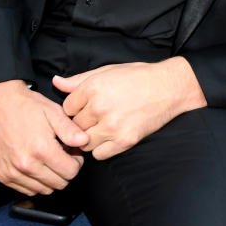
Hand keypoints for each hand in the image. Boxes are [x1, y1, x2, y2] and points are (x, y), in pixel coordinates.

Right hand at [0, 80, 88, 195]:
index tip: (72, 153)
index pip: (71, 172)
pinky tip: (36, 164)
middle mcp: (25, 164)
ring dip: (50, 178)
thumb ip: (71, 130)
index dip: (76, 162)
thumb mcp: (53, 112)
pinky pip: (26, 189)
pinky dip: (34, 181)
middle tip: (62, 154)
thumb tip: (84, 142)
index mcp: (41, 149)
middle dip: (65, 170)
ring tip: (48, 158)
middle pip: (59, 184)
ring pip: (43, 190)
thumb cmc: (24, 105)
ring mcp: (11, 172)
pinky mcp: (1, 174)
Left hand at [53, 57, 205, 159]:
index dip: (75, 109)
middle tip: (96, 118)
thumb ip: (78, 80)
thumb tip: (56, 82)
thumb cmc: (138, 77)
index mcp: (93, 87)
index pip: (66, 108)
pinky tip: (111, 136)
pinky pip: (99, 154)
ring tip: (103, 127)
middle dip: (82, 123)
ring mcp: (112, 126)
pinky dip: (102, 148)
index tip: (86, 107)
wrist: (169, 88)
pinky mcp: (124, 141)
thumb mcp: (107, 71)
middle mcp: (99, 107)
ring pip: (84, 143)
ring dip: (90, 138)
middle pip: (74, 126)